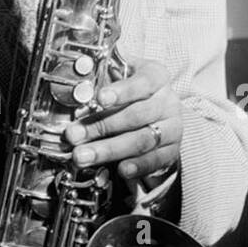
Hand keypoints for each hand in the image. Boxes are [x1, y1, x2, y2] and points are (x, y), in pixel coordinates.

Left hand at [64, 56, 182, 186]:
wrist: (156, 109)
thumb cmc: (131, 91)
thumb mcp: (118, 76)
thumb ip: (101, 81)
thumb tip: (76, 96)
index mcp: (156, 76)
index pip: (142, 82)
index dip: (121, 91)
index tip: (100, 98)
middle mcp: (167, 101)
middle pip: (136, 115)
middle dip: (102, 126)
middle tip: (75, 135)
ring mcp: (172, 126)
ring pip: (142, 140)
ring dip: (109, 150)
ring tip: (84, 155)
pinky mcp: (172, 149)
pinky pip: (156, 160)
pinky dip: (138, 166)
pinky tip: (121, 170)